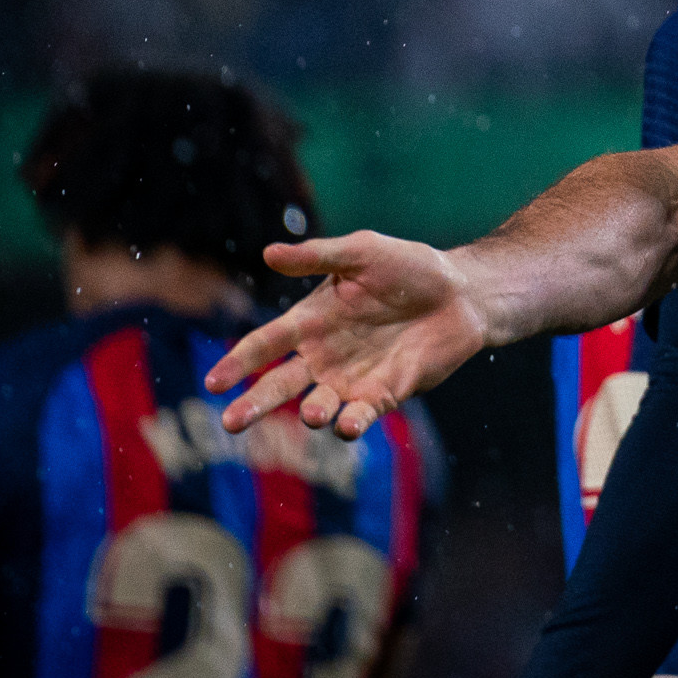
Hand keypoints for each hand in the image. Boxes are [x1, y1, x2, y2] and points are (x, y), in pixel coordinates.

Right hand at [202, 232, 491, 438]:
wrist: (462, 293)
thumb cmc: (409, 268)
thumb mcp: (362, 252)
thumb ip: (317, 256)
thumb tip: (268, 253)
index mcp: (311, 321)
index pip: (265, 344)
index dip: (239, 362)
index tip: (215, 382)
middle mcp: (324, 356)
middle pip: (280, 385)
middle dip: (255, 404)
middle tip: (231, 423)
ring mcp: (352, 379)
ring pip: (319, 405)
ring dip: (313, 412)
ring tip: (314, 412)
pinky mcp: (385, 394)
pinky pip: (361, 414)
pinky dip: (352, 422)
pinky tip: (347, 424)